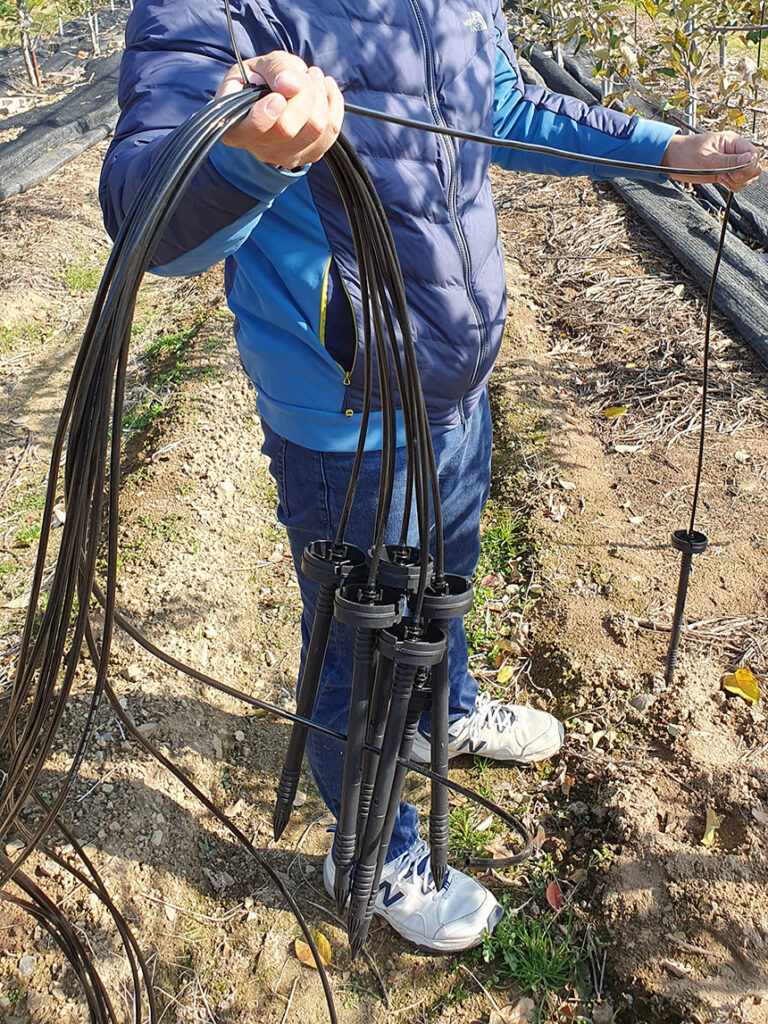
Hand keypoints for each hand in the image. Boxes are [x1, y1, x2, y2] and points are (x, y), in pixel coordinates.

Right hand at [216, 51, 343, 167]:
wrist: (274, 98)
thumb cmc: (261, 81)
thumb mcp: (260, 65)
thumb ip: (275, 69)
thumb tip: (289, 83)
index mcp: (237, 128)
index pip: (253, 129)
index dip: (266, 113)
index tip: (277, 96)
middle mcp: (260, 149)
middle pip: (288, 128)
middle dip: (303, 92)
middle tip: (304, 74)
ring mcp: (287, 156)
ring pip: (315, 130)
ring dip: (320, 95)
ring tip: (312, 77)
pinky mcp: (310, 155)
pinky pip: (332, 131)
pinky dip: (334, 102)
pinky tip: (325, 87)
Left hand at [662, 131, 761, 191]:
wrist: (671, 158)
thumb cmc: (685, 153)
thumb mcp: (706, 159)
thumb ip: (728, 161)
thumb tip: (749, 159)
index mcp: (732, 142)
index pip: (754, 154)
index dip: (748, 166)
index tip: (734, 173)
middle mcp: (734, 151)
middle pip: (753, 166)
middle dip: (744, 176)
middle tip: (727, 177)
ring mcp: (730, 162)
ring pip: (748, 175)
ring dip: (738, 182)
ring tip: (723, 179)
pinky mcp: (725, 172)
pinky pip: (738, 181)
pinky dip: (734, 185)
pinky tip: (723, 182)